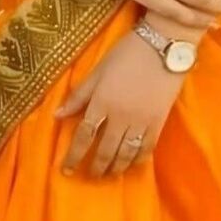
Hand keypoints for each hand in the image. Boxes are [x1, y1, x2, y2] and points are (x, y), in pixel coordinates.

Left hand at [54, 28, 187, 178]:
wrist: (163, 45)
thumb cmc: (127, 53)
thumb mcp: (99, 70)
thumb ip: (79, 95)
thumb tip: (56, 115)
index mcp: (102, 101)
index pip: (84, 135)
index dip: (74, 155)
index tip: (67, 169)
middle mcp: (120, 117)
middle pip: (105, 150)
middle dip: (96, 166)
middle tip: (90, 175)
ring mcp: (141, 121)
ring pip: (125, 154)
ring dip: (115, 167)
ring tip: (109, 173)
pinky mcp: (158, 122)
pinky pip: (146, 149)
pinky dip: (137, 160)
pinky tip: (131, 164)